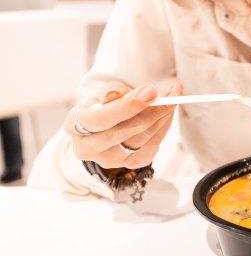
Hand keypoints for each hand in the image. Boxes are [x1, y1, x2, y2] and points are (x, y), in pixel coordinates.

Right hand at [64, 81, 182, 168]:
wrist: (109, 128)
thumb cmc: (105, 107)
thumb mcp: (104, 94)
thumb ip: (111, 91)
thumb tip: (113, 95)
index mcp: (73, 125)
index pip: (99, 119)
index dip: (126, 106)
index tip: (151, 91)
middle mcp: (88, 148)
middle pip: (122, 132)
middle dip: (150, 111)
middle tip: (171, 94)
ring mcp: (109, 160)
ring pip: (140, 139)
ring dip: (162, 116)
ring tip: (173, 97)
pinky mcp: (130, 164)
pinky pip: (152, 145)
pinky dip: (164, 126)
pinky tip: (168, 111)